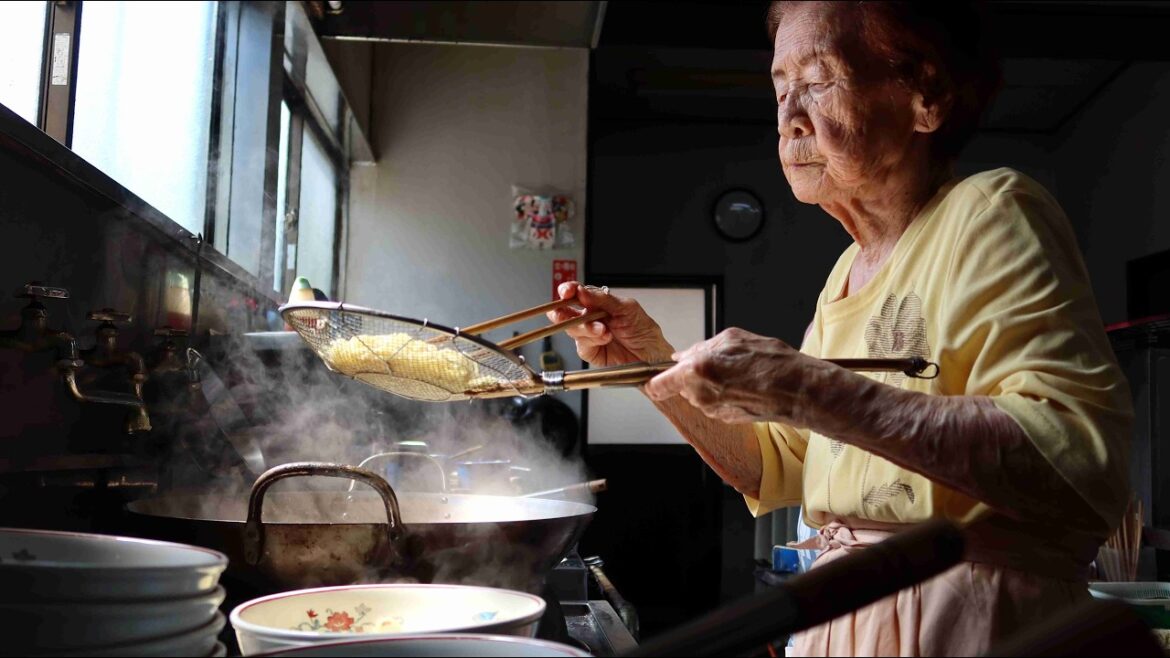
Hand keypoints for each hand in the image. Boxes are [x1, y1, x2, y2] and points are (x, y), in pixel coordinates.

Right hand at [549, 281, 674, 366]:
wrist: (652, 355)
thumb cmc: (644, 330)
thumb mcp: (627, 308)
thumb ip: (603, 299)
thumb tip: (582, 291)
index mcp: (598, 303)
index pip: (577, 293)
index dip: (568, 291)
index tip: (566, 291)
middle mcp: (590, 318)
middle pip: (566, 312)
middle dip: (562, 312)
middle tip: (565, 313)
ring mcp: (588, 335)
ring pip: (572, 329)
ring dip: (585, 328)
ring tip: (602, 329)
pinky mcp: (590, 351)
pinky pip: (582, 344)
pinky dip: (592, 340)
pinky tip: (604, 338)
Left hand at [644, 327, 829, 424]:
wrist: (799, 392)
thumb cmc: (772, 363)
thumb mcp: (733, 339)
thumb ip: (701, 347)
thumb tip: (682, 356)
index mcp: (697, 370)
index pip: (658, 384)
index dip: (654, 380)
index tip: (652, 377)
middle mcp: (701, 394)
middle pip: (681, 385)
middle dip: (692, 375)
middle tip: (717, 363)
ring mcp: (713, 410)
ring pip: (698, 394)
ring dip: (709, 384)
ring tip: (737, 373)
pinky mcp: (726, 419)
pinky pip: (714, 404)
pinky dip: (722, 395)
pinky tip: (743, 386)